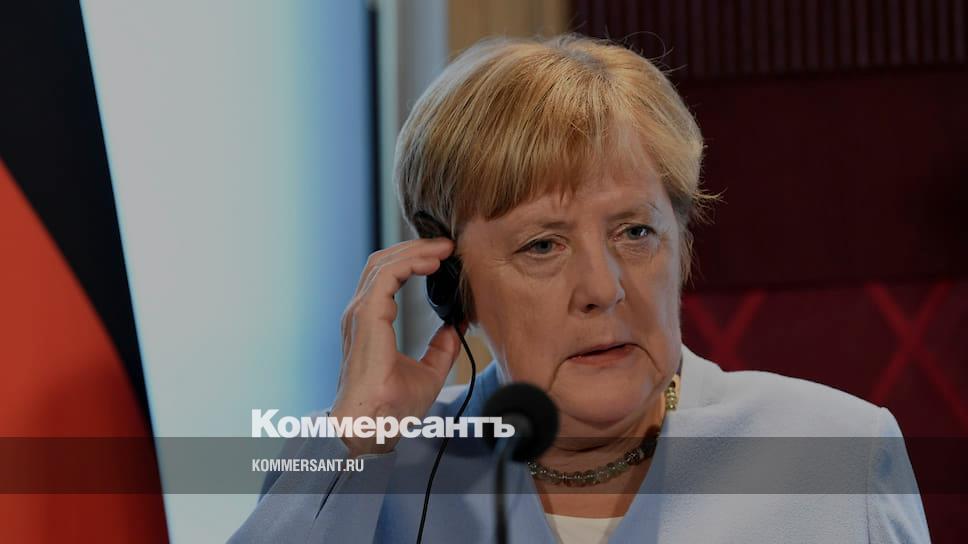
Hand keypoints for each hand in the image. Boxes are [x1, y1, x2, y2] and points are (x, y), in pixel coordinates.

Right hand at [331, 238, 465, 456]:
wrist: (373, 425)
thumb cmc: (391, 406)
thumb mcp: (429, 372)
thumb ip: (441, 349)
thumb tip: (456, 328)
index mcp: (370, 322)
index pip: (386, 276)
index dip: (413, 261)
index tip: (443, 257)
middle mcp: (361, 313)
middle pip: (382, 262)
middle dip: (415, 248)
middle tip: (447, 245)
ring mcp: (360, 313)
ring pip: (383, 263)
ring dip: (415, 250)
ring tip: (443, 248)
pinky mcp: (366, 316)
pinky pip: (386, 275)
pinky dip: (410, 262)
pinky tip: (433, 261)